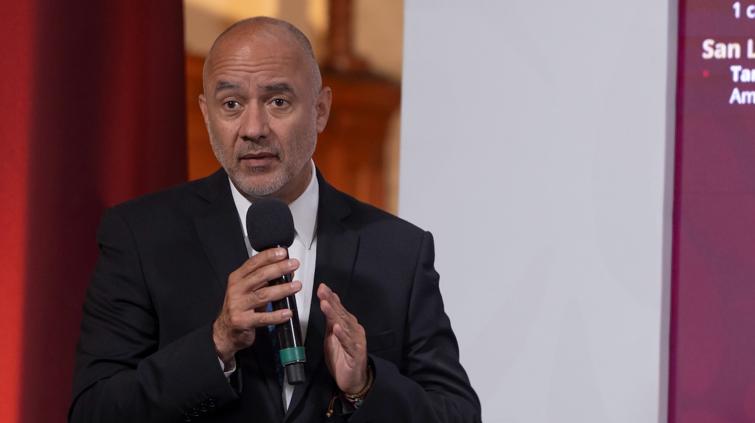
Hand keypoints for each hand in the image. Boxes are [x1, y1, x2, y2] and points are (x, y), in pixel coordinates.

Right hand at [212, 248, 301, 364]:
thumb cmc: (239, 307)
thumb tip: (286, 270)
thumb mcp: (248, 290)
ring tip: (296, 286)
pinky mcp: (242, 321)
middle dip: (279, 269)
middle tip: (293, 265)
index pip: (253, 263)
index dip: (268, 256)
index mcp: (237, 279)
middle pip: (260, 276)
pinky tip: (287, 312)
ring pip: (263, 295)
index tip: (283, 253)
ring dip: (282, 289)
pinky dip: (277, 315)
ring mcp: (238, 306)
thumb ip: (264, 280)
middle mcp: (236, 290)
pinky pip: (263, 317)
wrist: (225, 330)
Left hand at [318, 283, 368, 393]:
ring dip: (334, 314)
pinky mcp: (356, 353)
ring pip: (344, 325)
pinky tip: (337, 328)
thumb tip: (326, 302)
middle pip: (341, 313)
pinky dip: (343, 335)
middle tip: (323, 291)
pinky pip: (348, 343)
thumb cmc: (343, 357)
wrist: (353, 379)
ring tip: (325, 305)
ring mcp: (356, 340)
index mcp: (347, 325)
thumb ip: (330, 320)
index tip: (322, 287)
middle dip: (331, 301)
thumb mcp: (332, 336)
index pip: (338, 308)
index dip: (330, 297)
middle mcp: (353, 329)